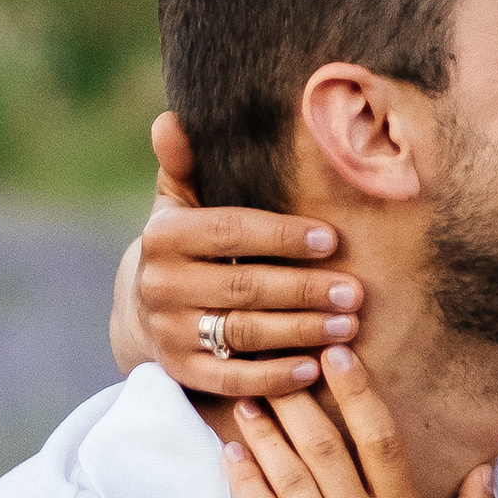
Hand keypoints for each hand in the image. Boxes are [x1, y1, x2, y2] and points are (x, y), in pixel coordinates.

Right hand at [109, 113, 365, 399]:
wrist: (142, 311)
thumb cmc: (183, 247)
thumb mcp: (179, 205)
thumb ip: (184, 166)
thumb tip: (170, 118)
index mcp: (163, 237)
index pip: (231, 232)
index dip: (283, 236)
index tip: (332, 240)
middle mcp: (159, 286)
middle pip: (245, 286)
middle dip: (305, 289)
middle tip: (354, 292)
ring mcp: (169, 333)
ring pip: (244, 333)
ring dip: (301, 331)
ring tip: (347, 326)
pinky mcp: (181, 372)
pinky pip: (233, 379)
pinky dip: (275, 378)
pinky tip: (315, 368)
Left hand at [221, 353, 497, 497]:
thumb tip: (487, 466)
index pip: (380, 439)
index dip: (356, 391)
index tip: (336, 355)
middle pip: (326, 446)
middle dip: (296, 397)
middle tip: (272, 361)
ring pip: (290, 475)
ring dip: (263, 431)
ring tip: (244, 397)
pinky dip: (244, 481)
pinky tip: (228, 452)